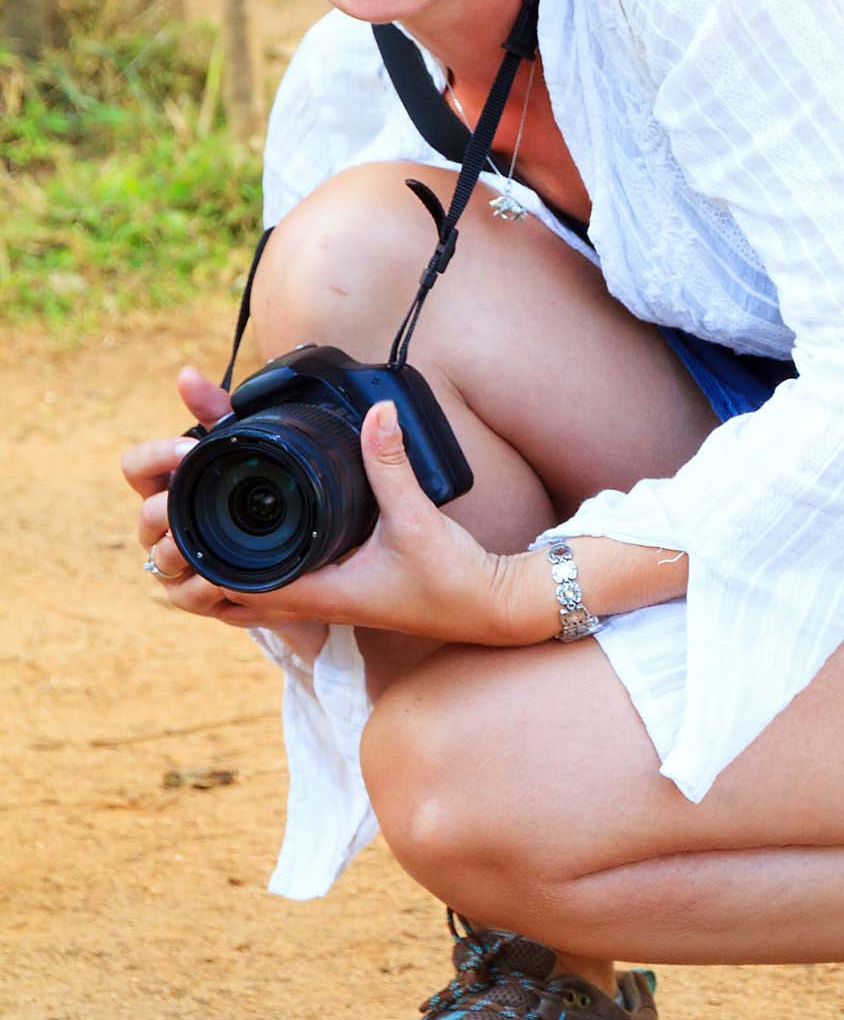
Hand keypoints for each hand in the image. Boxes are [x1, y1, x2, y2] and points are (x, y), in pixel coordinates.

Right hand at [123, 365, 279, 633]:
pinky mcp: (195, 595)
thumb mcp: (239, 443)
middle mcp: (162, 524)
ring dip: (180, 549)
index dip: (154, 457)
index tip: (186, 449)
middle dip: (166, 508)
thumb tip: (185, 374)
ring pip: (162, 560)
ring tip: (199, 541)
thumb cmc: (250, 486)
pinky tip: (222, 580)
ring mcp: (175, 562)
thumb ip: (215, 410)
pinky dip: (203, 589)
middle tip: (191, 499)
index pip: (135, 467)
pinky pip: (188, 596)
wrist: (291, 543)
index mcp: (166, 482)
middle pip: (145, 516)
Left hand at [127, 389, 555, 646]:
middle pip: (231, 597)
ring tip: (200, 537)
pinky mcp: (343, 596)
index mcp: (319, 592)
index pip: (235, 585)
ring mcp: (328, 604)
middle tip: (177, 523)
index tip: (180, 519)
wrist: (490, 608)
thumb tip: (376, 411)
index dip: (200, 557)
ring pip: (253, 601)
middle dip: (199, 566)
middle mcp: (316, 604)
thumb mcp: (418, 517)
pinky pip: (281, 594)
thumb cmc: (454, 578)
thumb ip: (391, 463)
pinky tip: (255, 551)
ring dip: (224, 575)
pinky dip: (256, 578)